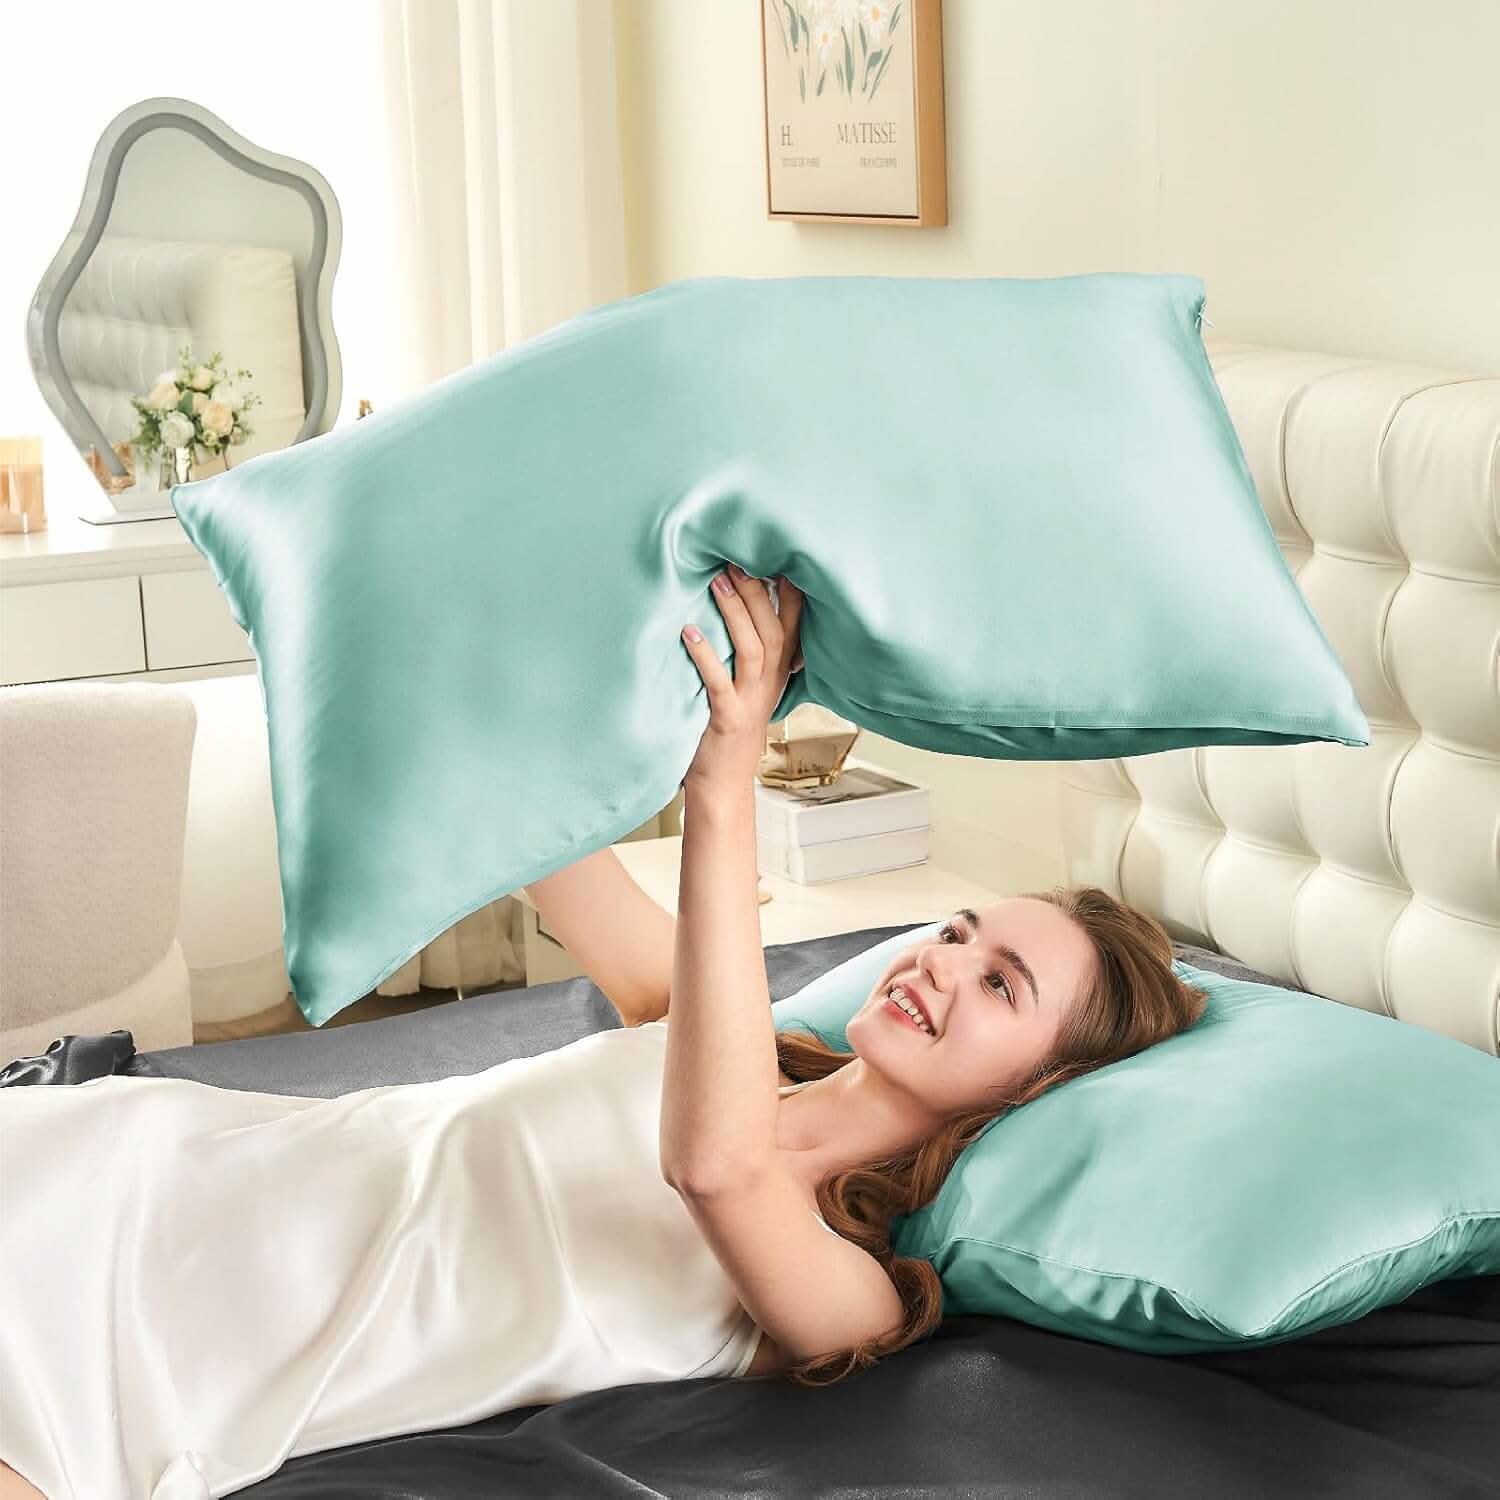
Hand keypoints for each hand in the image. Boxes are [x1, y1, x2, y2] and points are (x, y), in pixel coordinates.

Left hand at [681, 564, 804, 787]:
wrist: (722, 787)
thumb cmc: (727, 733)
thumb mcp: (749, 688)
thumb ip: (750, 654)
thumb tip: (736, 603)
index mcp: (778, 674)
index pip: (795, 626)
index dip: (792, 592)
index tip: (779, 555)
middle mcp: (769, 684)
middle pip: (774, 629)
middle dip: (758, 592)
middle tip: (736, 558)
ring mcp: (750, 701)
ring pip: (753, 648)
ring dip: (735, 613)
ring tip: (718, 582)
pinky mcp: (727, 719)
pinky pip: (718, 682)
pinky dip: (704, 655)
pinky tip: (689, 632)